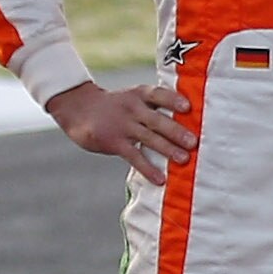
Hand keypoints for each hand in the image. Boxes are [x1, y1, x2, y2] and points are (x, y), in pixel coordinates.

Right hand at [48, 78, 196, 180]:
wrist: (78, 107)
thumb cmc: (115, 105)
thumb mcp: (132, 97)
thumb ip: (153, 108)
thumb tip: (186, 123)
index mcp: (139, 95)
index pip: (159, 94)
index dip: (173, 100)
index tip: (188, 107)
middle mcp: (133, 108)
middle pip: (157, 120)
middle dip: (176, 131)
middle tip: (194, 142)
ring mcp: (123, 126)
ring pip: (149, 138)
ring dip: (167, 149)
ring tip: (183, 159)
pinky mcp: (114, 142)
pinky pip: (134, 156)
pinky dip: (148, 168)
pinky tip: (160, 179)